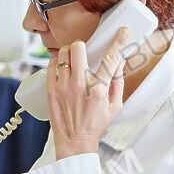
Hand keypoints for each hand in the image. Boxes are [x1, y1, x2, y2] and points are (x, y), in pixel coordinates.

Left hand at [47, 27, 128, 159]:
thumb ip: (118, 82)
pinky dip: (56, 62)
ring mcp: (63, 87)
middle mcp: (80, 85)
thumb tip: (118, 63)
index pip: (110, 59)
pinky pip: (51, 66)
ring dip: (68, 53)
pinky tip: (62, 67)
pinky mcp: (50, 90)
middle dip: (82, 46)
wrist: (75, 142)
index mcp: (99, 89)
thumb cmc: (96, 125)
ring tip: (72, 61)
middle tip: (83, 52)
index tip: (122, 31)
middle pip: (78, 48)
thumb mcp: (115, 106)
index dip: (118, 41)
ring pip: (62, 54)